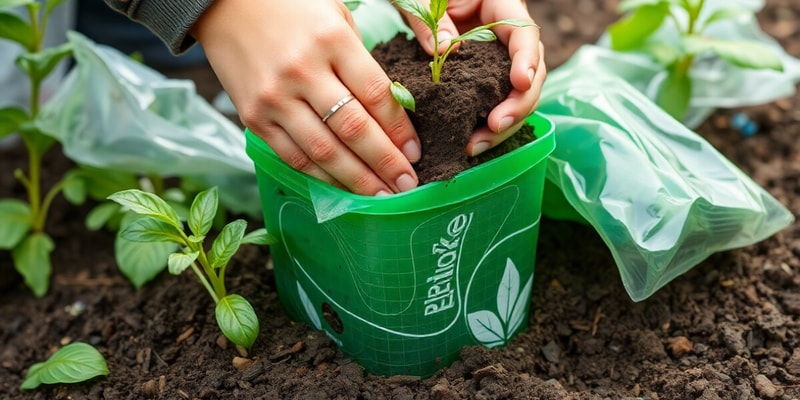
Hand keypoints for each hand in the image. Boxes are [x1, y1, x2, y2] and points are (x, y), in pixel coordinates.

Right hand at [191, 0, 420, 195]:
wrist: (222, 5)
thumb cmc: (290, 8)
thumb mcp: (335, 17)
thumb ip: (360, 62)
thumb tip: (389, 115)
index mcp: (331, 40)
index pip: (375, 95)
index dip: (400, 130)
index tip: (416, 152)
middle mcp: (302, 72)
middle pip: (354, 129)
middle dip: (386, 163)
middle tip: (408, 185)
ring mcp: (275, 98)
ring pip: (324, 151)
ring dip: (358, 180)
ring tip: (382, 196)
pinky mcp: (254, 117)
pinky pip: (294, 156)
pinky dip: (322, 176)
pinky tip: (344, 187)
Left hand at [398, 0, 545, 155]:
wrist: (419, 5)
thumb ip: (430, 19)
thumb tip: (444, 49)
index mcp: (501, 8)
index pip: (525, 34)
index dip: (526, 60)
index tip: (520, 83)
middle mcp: (507, 37)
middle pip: (530, 73)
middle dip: (517, 104)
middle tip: (495, 126)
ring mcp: (499, 62)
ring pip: (516, 96)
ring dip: (502, 125)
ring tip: (475, 145)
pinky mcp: (485, 81)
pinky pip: (495, 105)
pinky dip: (487, 127)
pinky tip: (471, 143)